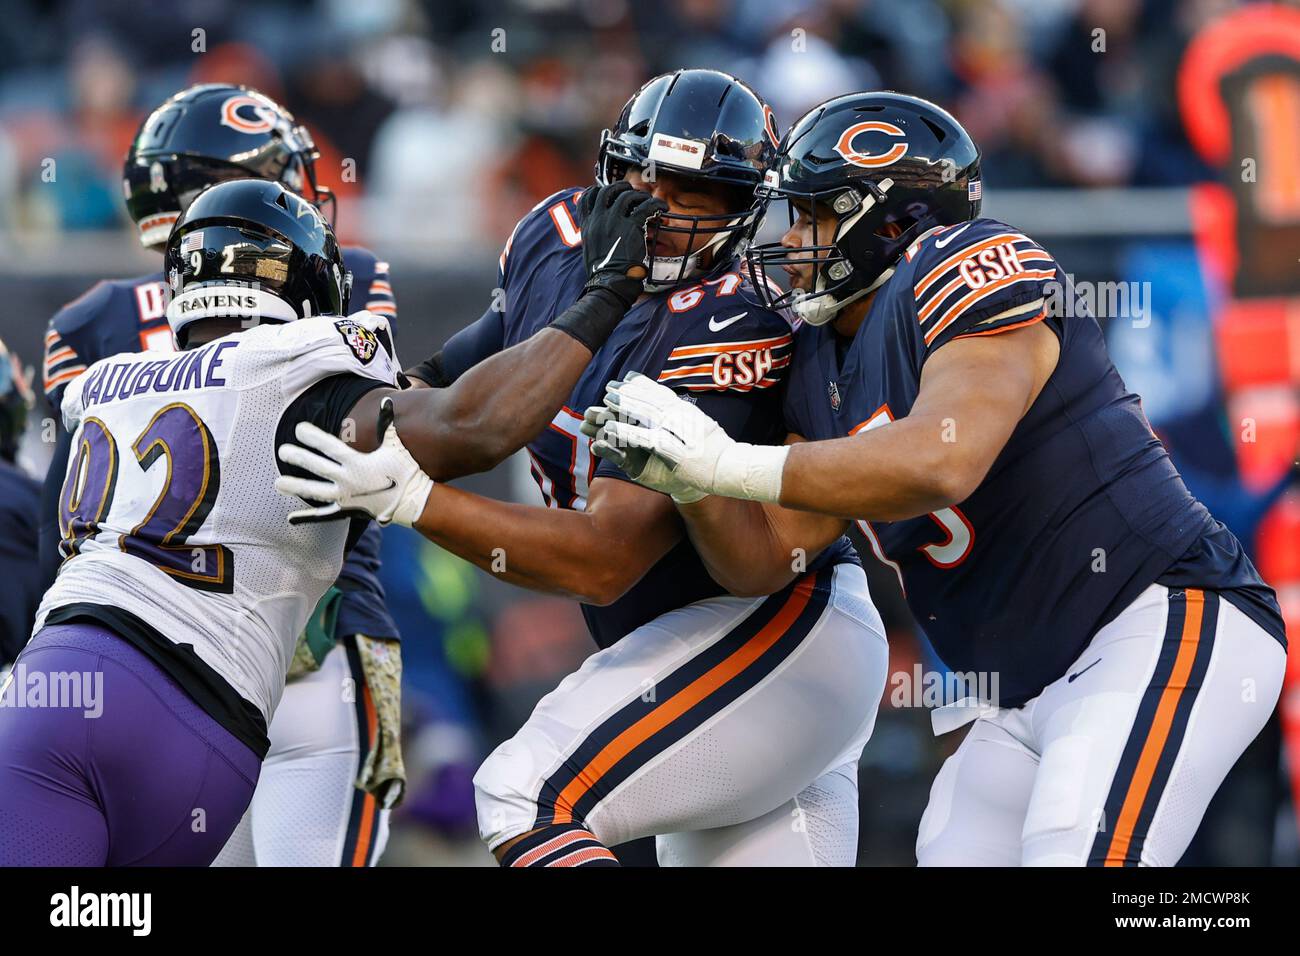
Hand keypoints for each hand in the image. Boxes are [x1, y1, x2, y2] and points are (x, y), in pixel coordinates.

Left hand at [275, 397, 433, 526]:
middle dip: (298, 457)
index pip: (330, 446)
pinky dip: (307, 517)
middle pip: (317, 467)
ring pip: (315, 492)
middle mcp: (348, 480)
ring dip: (295, 486)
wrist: (413, 502)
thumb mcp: (395, 445)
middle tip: (282, 450)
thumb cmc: (405, 471)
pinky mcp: (347, 512)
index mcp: (358, 462)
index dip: (313, 437)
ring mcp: (345, 498)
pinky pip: (324, 515)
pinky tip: (291, 518)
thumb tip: (387, 401)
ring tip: (277, 483)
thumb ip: (387, 424)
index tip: (299, 429)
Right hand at [578, 182, 666, 306]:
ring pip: (627, 195)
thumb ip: (595, 237)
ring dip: (640, 195)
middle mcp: (598, 219)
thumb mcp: (591, 250)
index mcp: (587, 225)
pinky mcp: (631, 226)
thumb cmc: (603, 273)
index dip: (598, 191)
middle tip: (631, 191)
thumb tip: (601, 234)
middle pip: (607, 190)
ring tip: (648, 200)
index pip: (587, 197)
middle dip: (620, 187)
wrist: (609, 283)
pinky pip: (646, 206)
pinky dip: (656, 204)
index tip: (608, 192)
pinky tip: (662, 208)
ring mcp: (614, 221)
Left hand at [583, 372, 790, 503]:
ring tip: (606, 400)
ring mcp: (680, 433)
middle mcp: (685, 417)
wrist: (734, 471)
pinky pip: (646, 439)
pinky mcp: (674, 451)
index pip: (663, 394)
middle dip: (630, 392)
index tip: (627, 377)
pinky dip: (628, 433)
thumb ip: (689, 418)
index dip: (644, 385)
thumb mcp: (705, 428)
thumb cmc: (720, 453)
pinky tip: (612, 429)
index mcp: (690, 412)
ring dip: (626, 406)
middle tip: (610, 386)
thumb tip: (677, 406)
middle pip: (652, 400)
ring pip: (648, 414)